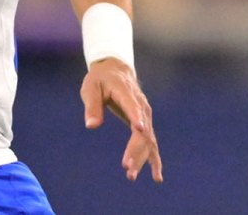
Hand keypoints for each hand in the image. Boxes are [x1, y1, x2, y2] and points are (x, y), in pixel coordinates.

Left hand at [81, 58, 163, 182]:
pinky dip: (153, 159)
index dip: (136, 117)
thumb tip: (91, 126)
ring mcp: (145, 116)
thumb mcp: (90, 88)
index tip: (139, 130)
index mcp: (126, 93)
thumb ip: (92, 106)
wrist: (116, 70)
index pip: (133, 106)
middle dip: (135, 149)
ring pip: (147, 140)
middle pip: (142, 130)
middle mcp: (141, 106)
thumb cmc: (100, 79)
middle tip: (126, 167)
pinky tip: (156, 177)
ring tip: (131, 176)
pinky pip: (151, 143)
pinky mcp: (145, 123)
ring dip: (141, 158)